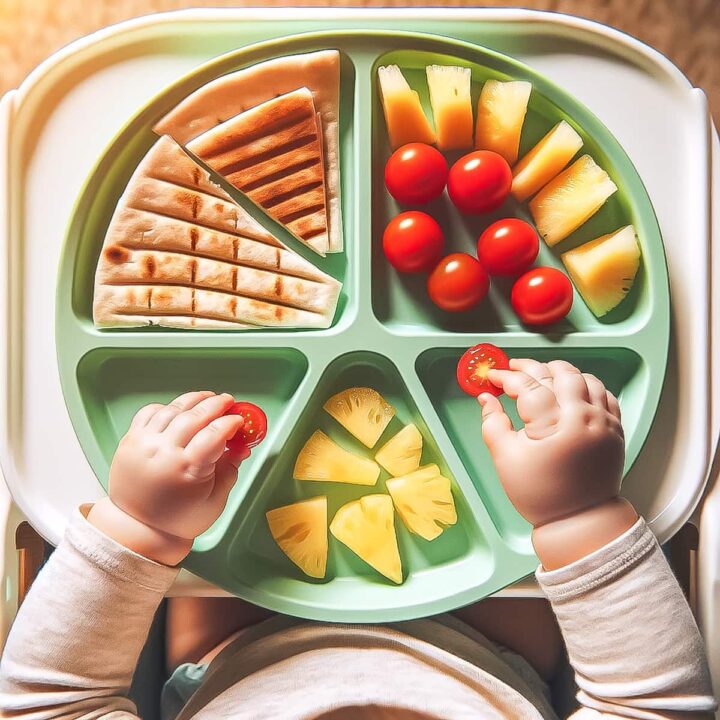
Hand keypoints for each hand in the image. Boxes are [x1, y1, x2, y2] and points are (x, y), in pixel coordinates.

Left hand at [88, 391, 246, 564]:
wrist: (137, 528)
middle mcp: (164, 452)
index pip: (214, 434)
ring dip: (193, 399)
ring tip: (207, 398)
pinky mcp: (130, 441)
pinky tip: (179, 409)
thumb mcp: (215, 501)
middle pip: (195, 416)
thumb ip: (230, 470)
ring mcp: (144, 444)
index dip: (230, 423)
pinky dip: (166, 406)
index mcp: (188, 469)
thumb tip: (242, 447)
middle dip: (216, 404)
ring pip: (172, 409)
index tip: (239, 420)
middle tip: (228, 401)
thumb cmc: (179, 519)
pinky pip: (149, 412)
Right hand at [480, 359, 636, 568]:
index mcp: (554, 424)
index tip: (492, 376)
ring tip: (542, 374)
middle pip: (557, 373)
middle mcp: (582, 416)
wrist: (580, 520)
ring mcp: (603, 421)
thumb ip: (492, 423)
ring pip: (584, 377)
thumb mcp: (505, 459)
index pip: (527, 385)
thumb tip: (486, 398)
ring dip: (560, 371)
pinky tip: (571, 389)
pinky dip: (586, 384)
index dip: (506, 376)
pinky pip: (604, 393)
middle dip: (531, 366)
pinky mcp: (615, 428)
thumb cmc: (540, 494)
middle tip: (513, 368)